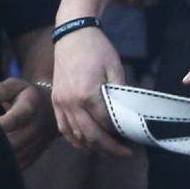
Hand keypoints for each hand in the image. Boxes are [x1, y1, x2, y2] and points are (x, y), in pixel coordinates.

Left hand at [0, 75, 56, 166]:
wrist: (50, 114)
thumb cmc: (27, 96)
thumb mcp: (18, 86)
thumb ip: (2, 89)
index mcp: (29, 109)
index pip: (15, 119)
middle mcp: (34, 130)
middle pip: (12, 143)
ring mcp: (34, 146)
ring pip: (13, 157)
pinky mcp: (31, 158)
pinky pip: (16, 167)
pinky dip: (1, 166)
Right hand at [51, 22, 132, 156]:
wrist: (72, 35)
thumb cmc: (97, 49)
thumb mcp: (115, 69)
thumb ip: (120, 95)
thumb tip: (127, 117)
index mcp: (87, 94)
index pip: (106, 124)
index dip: (120, 135)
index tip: (133, 140)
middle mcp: (71, 102)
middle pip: (92, 136)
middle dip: (110, 149)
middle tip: (125, 154)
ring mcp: (61, 103)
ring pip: (77, 137)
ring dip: (94, 148)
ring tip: (110, 151)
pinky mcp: (56, 102)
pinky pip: (64, 130)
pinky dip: (77, 141)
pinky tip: (89, 145)